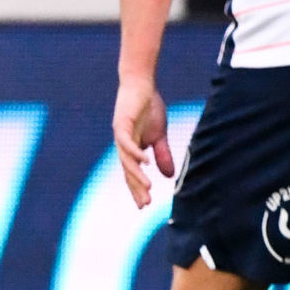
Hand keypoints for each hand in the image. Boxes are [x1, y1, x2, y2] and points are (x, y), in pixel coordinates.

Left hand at [112, 76, 174, 207]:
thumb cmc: (149, 108)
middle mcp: (123, 145)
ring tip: (148, 188)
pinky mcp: (122, 123)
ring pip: (127, 160)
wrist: (141, 84)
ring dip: (137, 175)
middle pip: (128, 171)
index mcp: (131, 149)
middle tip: (145, 204)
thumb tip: (168, 176)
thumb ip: (162, 154)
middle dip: (136, 188)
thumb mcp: (159, 135)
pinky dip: (136, 153)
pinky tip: (145, 163)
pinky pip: (127, 142)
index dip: (137, 189)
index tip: (144, 205)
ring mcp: (121, 134)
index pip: (133, 173)